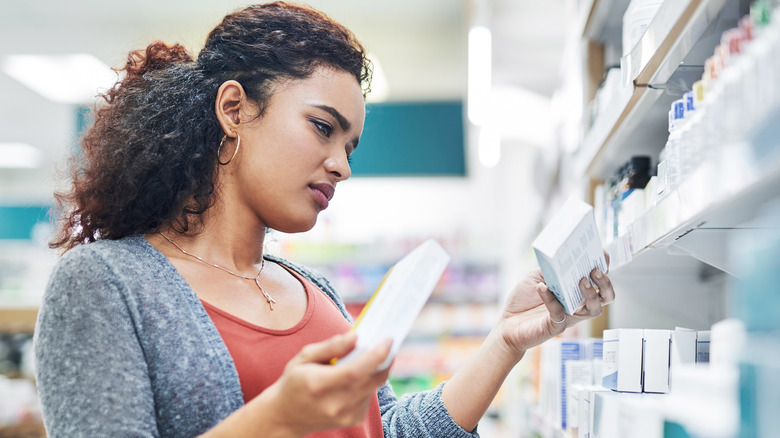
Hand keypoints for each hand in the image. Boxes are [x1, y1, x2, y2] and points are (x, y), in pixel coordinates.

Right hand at [250, 332, 391, 436]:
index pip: (355, 371)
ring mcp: (346, 416)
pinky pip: (369, 396)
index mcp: (319, 385)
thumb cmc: (294, 382)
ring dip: (374, 371)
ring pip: (373, 387)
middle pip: (371, 379)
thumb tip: (356, 337)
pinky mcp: (354, 420)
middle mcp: (335, 404)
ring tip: (367, 358)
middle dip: (384, 359)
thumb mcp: (304, 357)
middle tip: (387, 344)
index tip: (388, 340)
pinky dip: (368, 383)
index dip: (376, 355)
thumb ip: (331, 347)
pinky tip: (355, 379)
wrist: (285, 416)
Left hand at [498, 251, 614, 354]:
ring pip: (593, 310)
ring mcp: (569, 317)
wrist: (507, 324)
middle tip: (594, 270)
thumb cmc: (524, 301)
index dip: (604, 267)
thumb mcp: (537, 277)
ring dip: (590, 293)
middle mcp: (578, 305)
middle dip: (605, 283)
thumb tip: (560, 256)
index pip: (598, 281)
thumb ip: (550, 269)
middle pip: (606, 297)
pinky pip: (559, 313)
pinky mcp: (555, 326)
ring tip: (581, 280)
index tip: (602, 253)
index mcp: (576, 291)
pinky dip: (551, 299)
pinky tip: (542, 287)